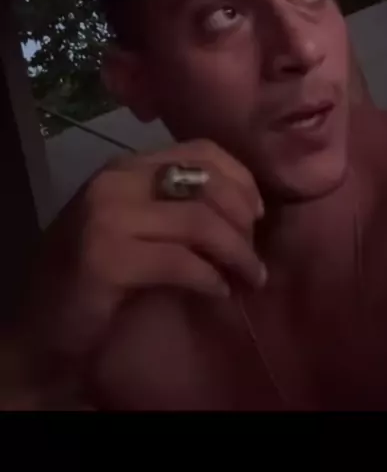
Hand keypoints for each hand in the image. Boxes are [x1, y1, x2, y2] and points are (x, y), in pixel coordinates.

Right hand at [27, 139, 265, 372]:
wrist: (38, 326)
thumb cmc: (91, 275)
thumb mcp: (132, 225)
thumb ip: (172, 206)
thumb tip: (245, 209)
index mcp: (125, 166)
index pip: (201, 150)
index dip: (240, 179)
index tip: (258, 214)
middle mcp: (115, 181)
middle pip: (207, 182)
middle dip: (243, 220)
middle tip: (254, 256)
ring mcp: (108, 217)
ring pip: (200, 222)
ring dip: (237, 254)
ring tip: (250, 278)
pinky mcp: (107, 258)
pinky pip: (181, 262)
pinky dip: (210, 278)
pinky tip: (218, 292)